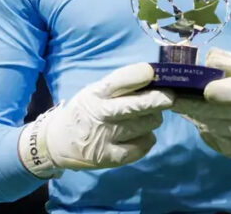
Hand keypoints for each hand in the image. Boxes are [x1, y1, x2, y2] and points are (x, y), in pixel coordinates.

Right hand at [18, 62, 174, 177]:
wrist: (59, 143)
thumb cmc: (85, 111)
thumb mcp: (94, 92)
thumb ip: (120, 87)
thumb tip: (155, 78)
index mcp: (95, 94)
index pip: (117, 82)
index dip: (136, 75)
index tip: (152, 72)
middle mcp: (100, 114)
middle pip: (136, 106)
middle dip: (158, 99)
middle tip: (170, 96)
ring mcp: (106, 137)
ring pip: (146, 124)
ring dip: (152, 118)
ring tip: (146, 117)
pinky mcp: (111, 157)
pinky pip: (143, 146)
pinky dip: (148, 138)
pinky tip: (141, 134)